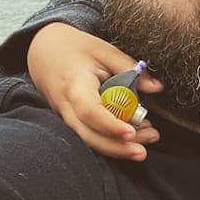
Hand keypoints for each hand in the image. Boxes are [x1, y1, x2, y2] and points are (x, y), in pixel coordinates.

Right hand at [27, 23, 164, 160]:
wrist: (43, 50)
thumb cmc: (74, 48)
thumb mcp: (104, 50)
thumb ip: (129, 68)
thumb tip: (156, 88)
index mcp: (74, 84)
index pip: (90, 111)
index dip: (110, 125)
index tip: (131, 133)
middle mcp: (66, 106)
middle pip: (88, 136)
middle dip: (116, 148)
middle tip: (144, 151)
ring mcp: (65, 116)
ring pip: (88, 140)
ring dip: (117, 147)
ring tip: (147, 141)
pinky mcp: (70, 121)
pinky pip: (89, 135)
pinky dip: (110, 139)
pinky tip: (133, 135)